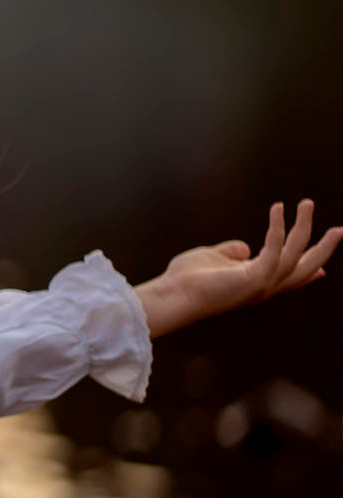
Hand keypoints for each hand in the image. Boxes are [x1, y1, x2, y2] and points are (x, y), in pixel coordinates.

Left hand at [133, 199, 339, 338]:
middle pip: (305, 268)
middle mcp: (264, 287)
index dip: (309, 270)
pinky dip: (278, 227)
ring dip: (303, 225)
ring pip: (296, 253)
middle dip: (324, 248)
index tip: (323, 267)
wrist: (172, 295)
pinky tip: (278, 208)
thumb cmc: (185, 280)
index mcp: (256, 283)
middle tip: (340, 230)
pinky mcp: (255, 278)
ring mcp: (262, 285)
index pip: (290, 277)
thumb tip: (244, 247)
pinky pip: (275, 248)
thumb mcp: (214, 261)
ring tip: (306, 203)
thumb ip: (232, 253)